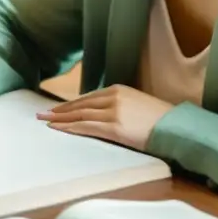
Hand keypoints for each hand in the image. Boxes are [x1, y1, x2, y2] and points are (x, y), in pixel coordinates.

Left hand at [35, 84, 172, 150]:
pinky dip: (69, 128)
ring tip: (44, 121)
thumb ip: (120, 106)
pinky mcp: (114, 127)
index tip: (56, 109)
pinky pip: (86, 127)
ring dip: (59, 118)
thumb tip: (104, 115)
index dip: (70, 104)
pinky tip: (57, 128)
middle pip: (79, 105)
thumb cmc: (160, 120)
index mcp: (118, 90)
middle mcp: (113, 97)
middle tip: (41, 113)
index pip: (87, 98)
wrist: (176, 127)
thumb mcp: (137, 105)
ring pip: (79, 115)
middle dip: (59, 110)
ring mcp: (113, 112)